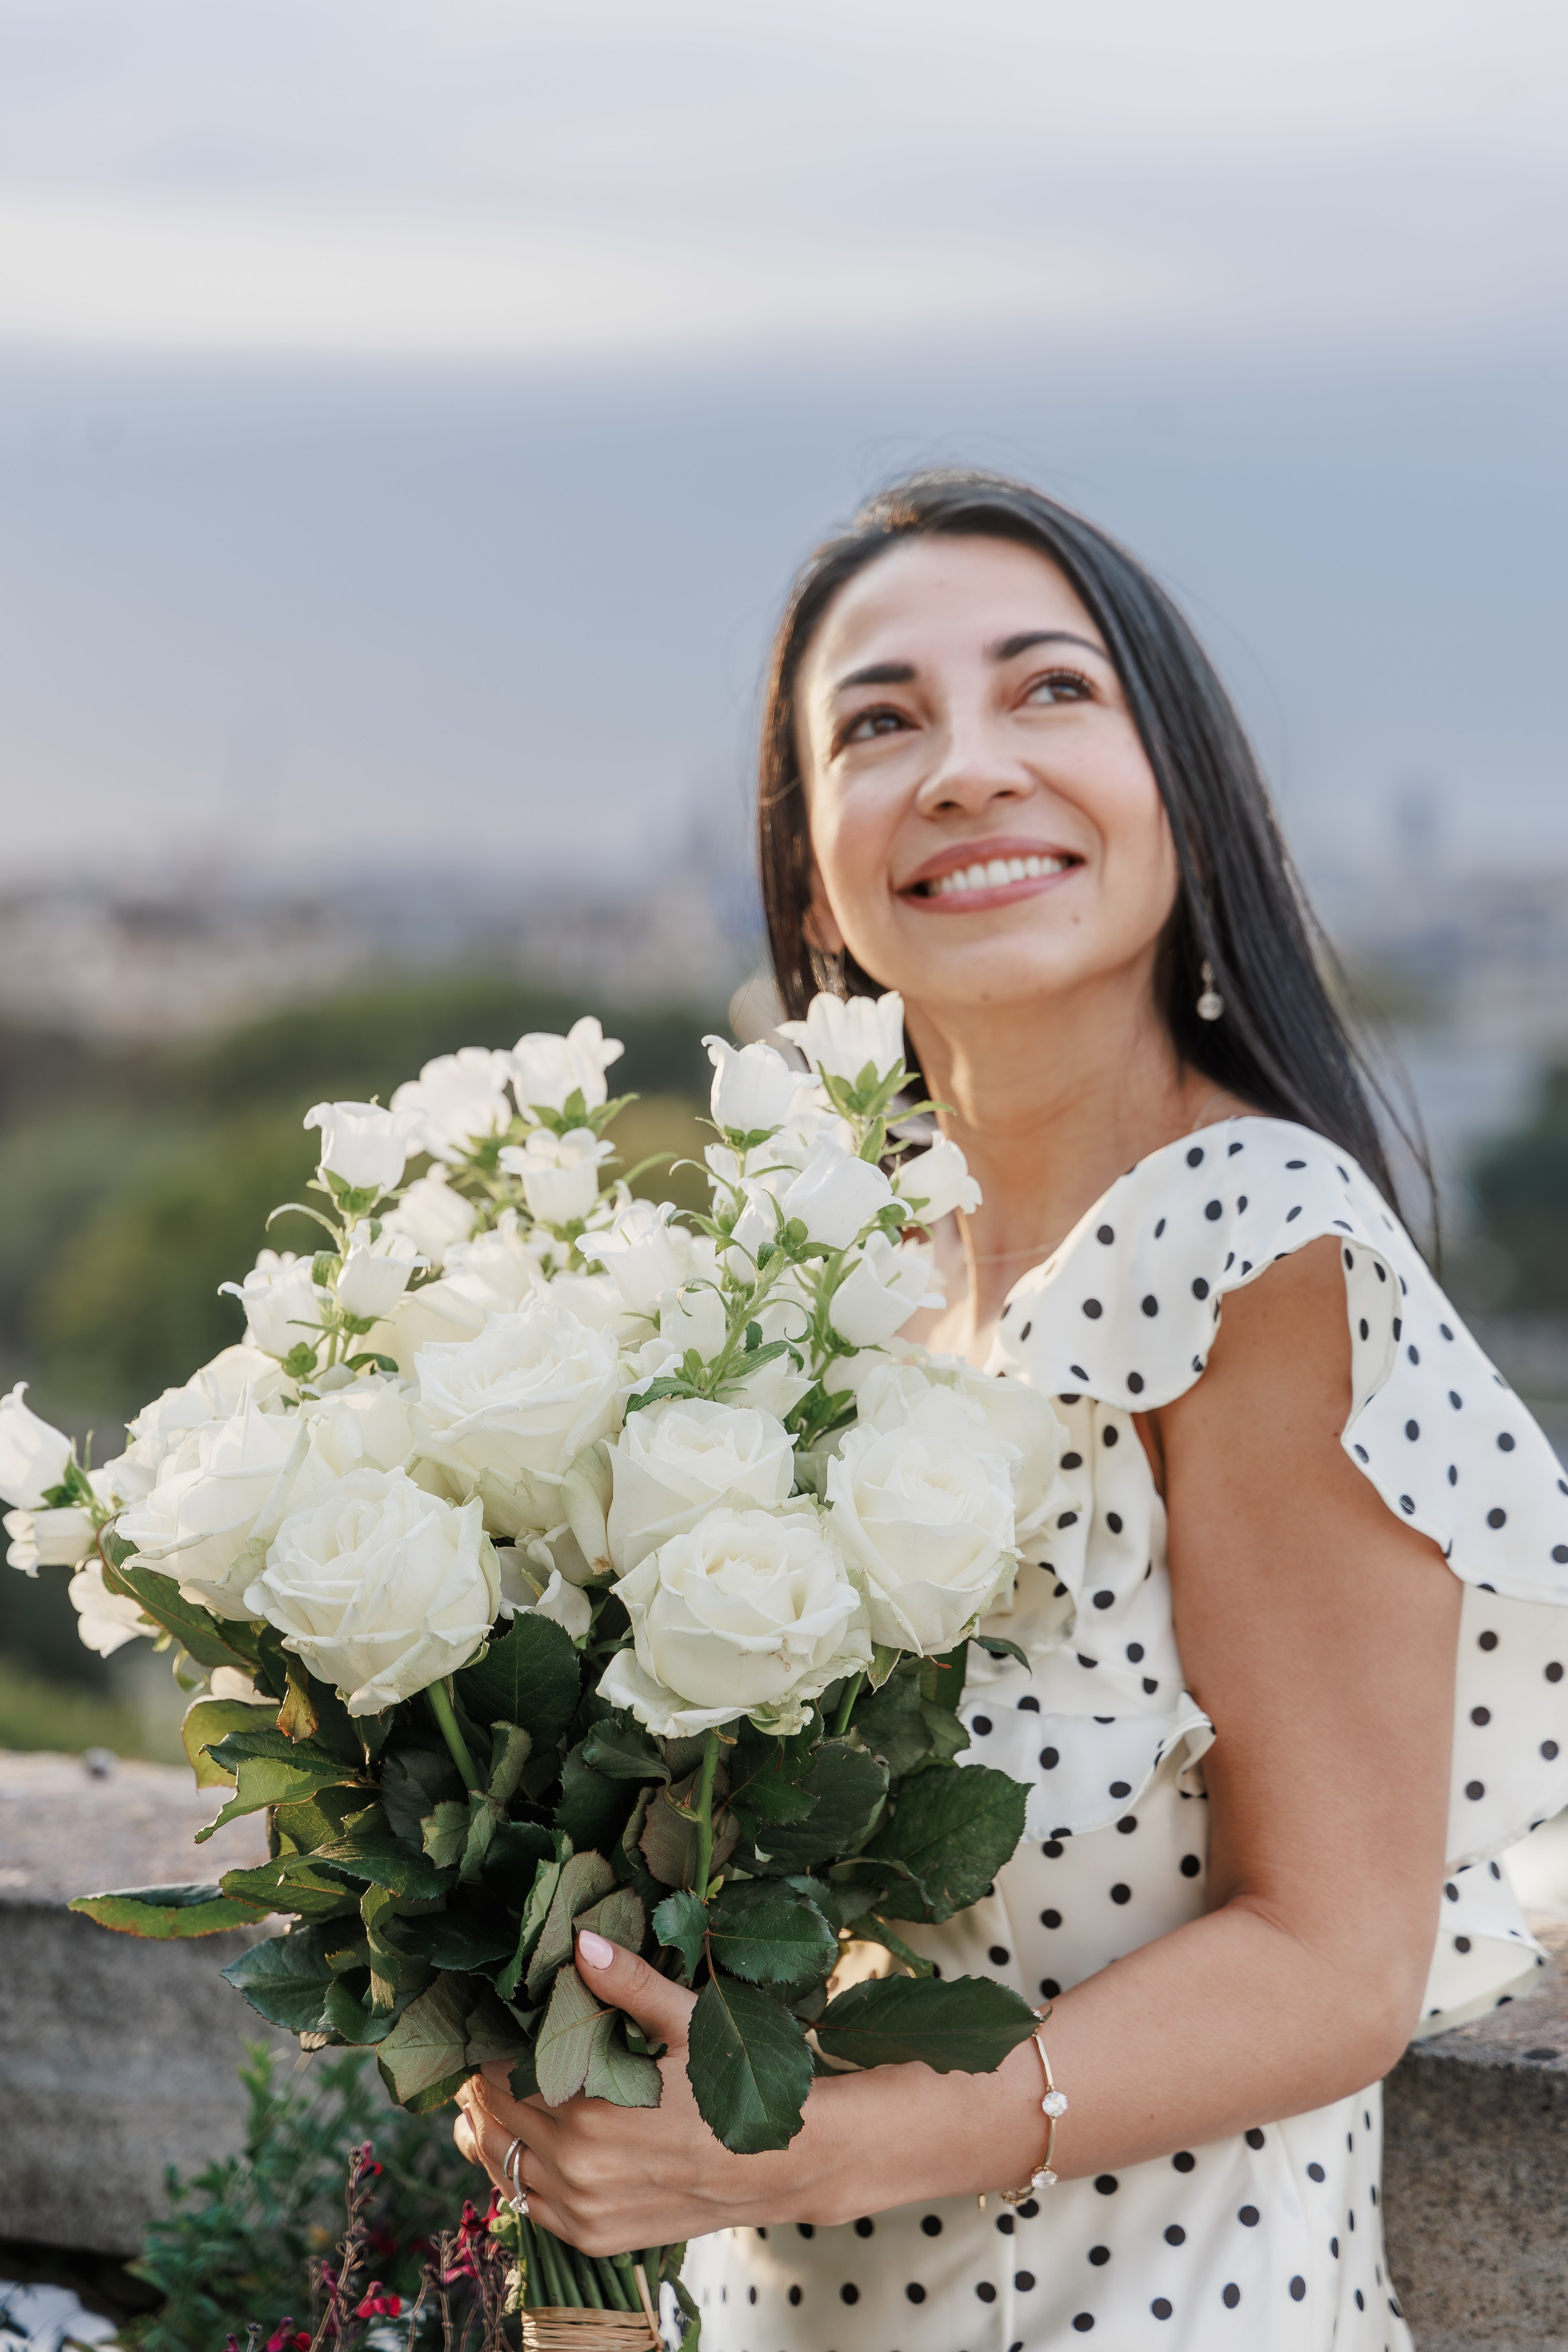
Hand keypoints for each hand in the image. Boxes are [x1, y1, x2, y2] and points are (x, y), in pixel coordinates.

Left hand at [453, 1929, 844, 2252]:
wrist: (781, 2162)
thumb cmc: (732, 2083)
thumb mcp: (686, 2020)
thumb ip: (628, 1982)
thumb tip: (581, 1939)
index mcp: (590, 2114)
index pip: (505, 2075)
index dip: (489, 2049)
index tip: (486, 2026)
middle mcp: (577, 2169)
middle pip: (496, 2118)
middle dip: (484, 2085)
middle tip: (477, 2056)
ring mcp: (583, 2210)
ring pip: (501, 2165)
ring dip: (486, 2130)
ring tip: (480, 2098)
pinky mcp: (594, 2236)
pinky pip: (527, 2207)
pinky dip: (511, 2174)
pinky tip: (511, 2147)